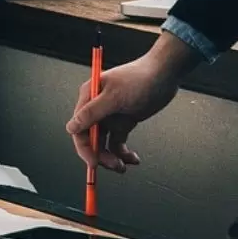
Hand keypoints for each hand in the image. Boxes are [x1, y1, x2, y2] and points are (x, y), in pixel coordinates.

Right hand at [65, 39, 197, 172]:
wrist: (166, 73)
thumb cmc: (141, 79)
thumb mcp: (115, 97)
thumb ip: (91, 113)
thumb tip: (71, 127)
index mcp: (89, 98)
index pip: (79, 128)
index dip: (84, 147)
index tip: (93, 162)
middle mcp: (96, 108)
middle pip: (91, 139)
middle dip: (100, 155)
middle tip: (114, 165)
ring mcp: (110, 116)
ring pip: (104, 143)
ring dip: (112, 156)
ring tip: (124, 165)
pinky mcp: (123, 121)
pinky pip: (118, 142)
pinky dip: (124, 152)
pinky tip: (133, 158)